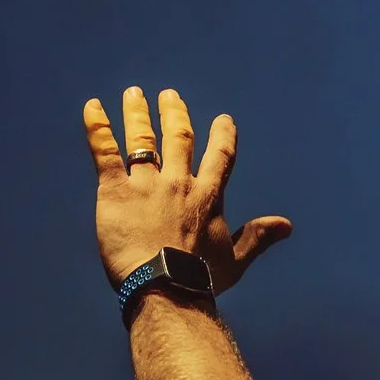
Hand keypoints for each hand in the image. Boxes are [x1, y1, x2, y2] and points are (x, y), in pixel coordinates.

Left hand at [83, 86, 293, 292]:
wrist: (164, 285)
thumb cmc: (200, 279)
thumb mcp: (236, 259)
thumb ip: (258, 236)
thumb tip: (287, 225)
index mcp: (208, 196)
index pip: (220, 156)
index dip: (223, 135)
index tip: (224, 120)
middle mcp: (179, 182)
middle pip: (178, 138)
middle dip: (174, 114)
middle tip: (169, 96)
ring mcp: (146, 184)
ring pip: (142, 139)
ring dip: (138, 114)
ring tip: (133, 94)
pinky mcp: (115, 191)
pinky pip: (105, 152)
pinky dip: (98, 127)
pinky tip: (93, 107)